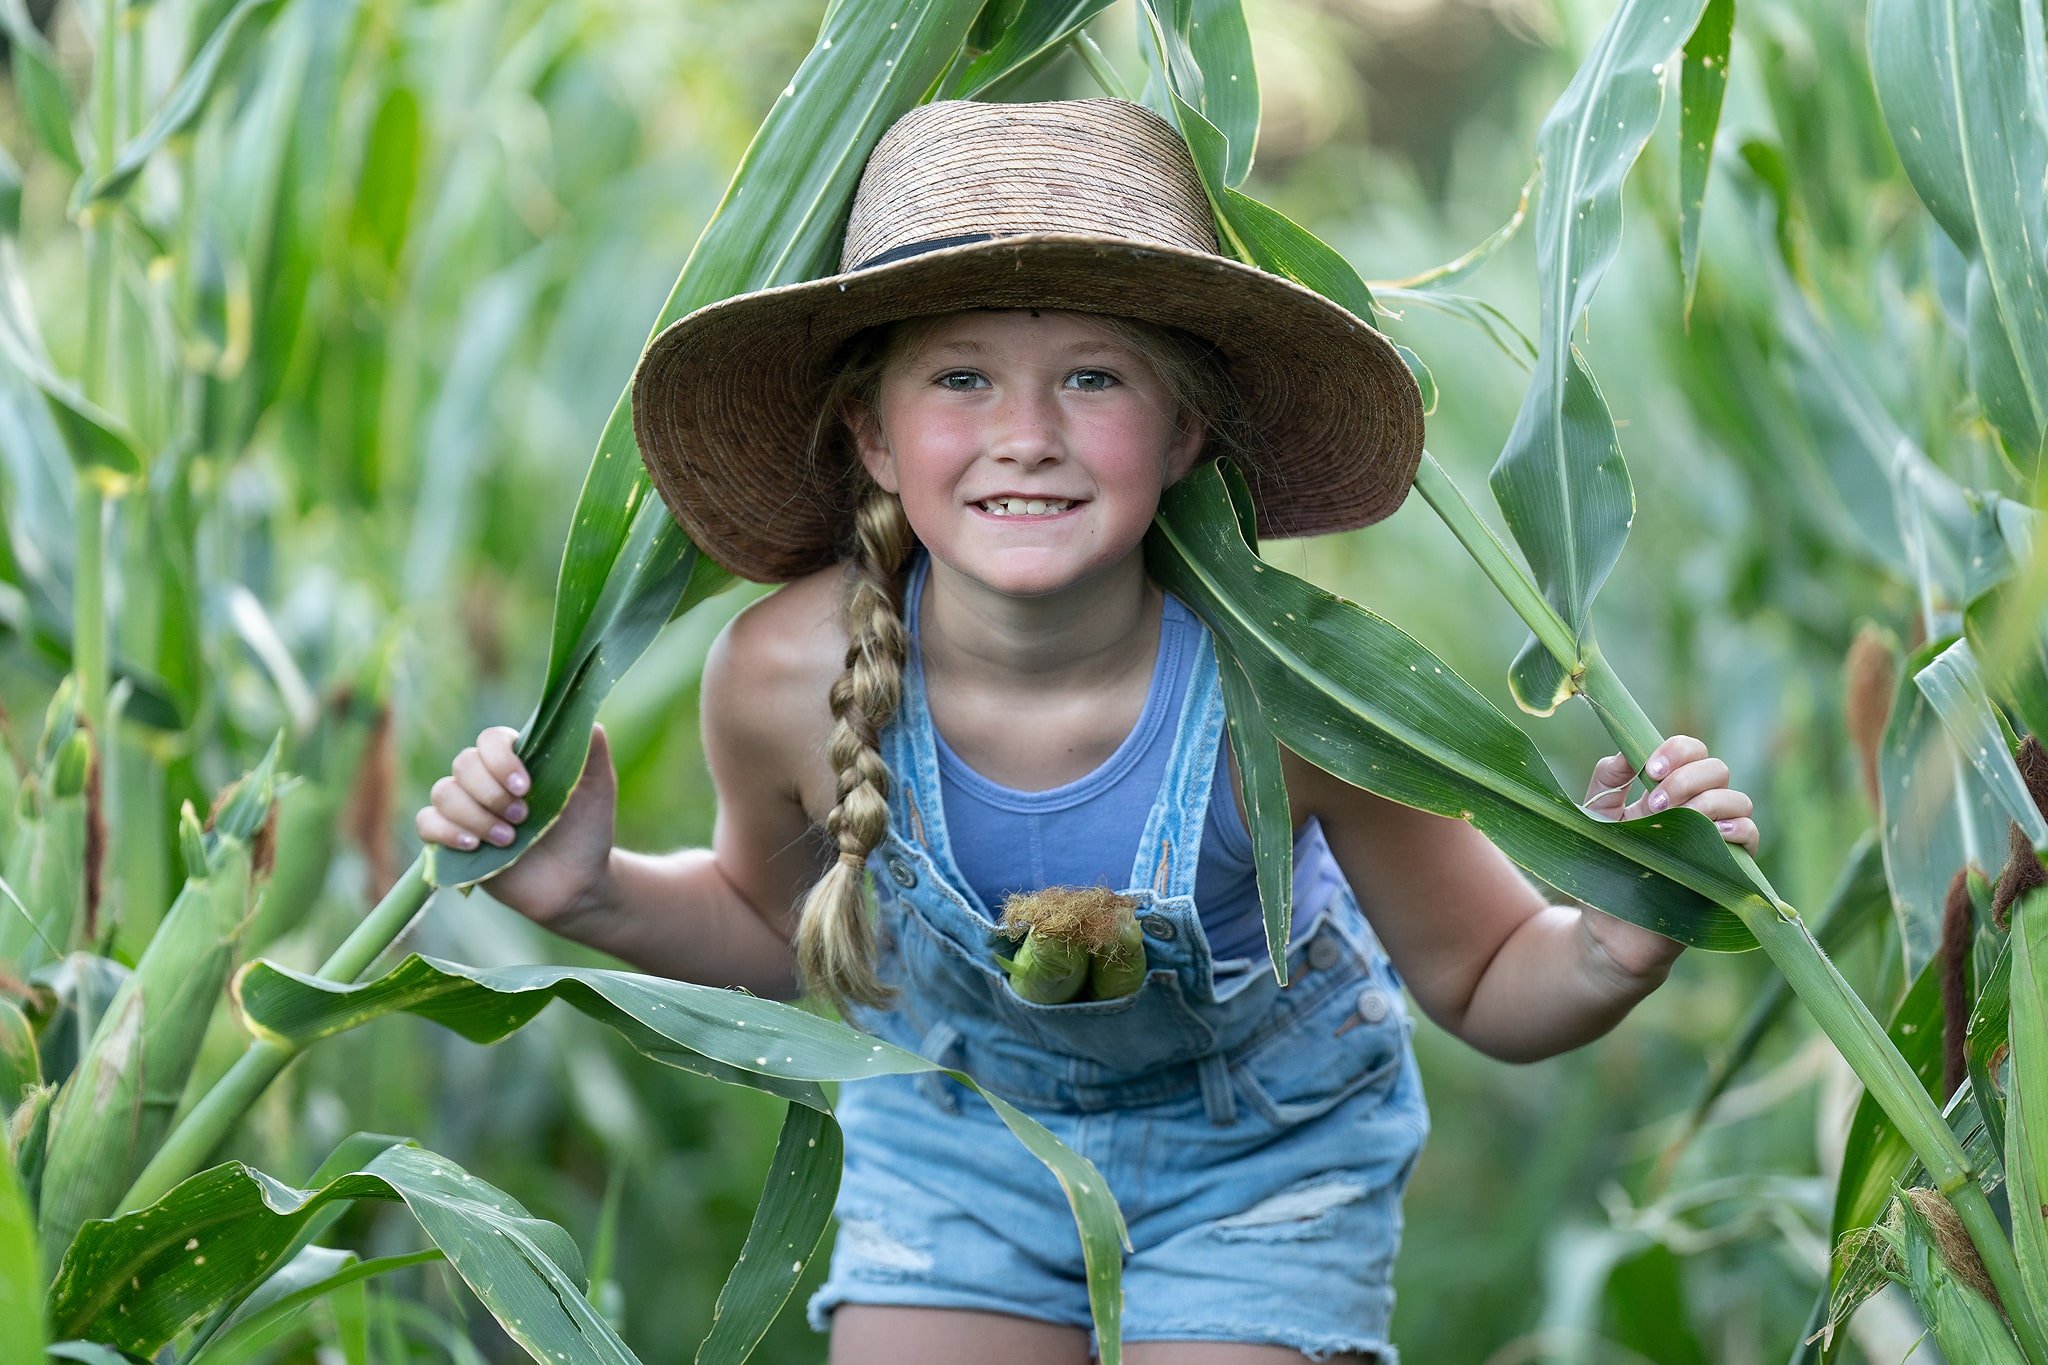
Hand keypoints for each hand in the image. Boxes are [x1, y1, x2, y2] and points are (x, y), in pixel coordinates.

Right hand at [414, 722, 618, 928]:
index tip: (526, 787)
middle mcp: (486, 780)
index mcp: (516, 761)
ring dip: (474, 816)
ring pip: (444, 793)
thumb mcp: (599, 786)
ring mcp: (467, 809)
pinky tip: (474, 846)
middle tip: (523, 818)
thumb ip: (592, 748)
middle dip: (491, 793)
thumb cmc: (588, 829)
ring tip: (509, 840)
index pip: (490, 739)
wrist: (578, 882)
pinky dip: (445, 831)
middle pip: (463, 764)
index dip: (501, 760)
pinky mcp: (451, 840)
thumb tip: (582, 714)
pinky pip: (426, 823)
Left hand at [1581, 734, 1759, 856]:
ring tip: (1675, 821)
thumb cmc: (1603, 868)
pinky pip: (1751, 835)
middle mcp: (1698, 808)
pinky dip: (1737, 827)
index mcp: (1668, 791)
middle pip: (1717, 769)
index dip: (1677, 751)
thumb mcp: (1595, 818)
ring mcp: (1716, 836)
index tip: (1650, 769)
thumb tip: (1626, 751)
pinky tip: (1714, 832)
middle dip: (1686, 778)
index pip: (1691, 752)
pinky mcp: (1730, 867)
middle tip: (1656, 804)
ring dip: (1708, 802)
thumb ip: (1607, 781)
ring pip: (1738, 799)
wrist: (1610, 924)